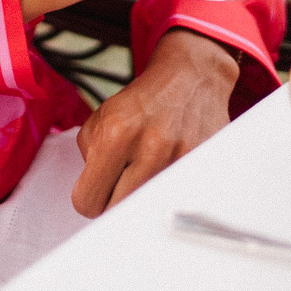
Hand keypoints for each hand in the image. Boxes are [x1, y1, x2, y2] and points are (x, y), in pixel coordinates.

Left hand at [71, 28, 238, 216]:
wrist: (190, 77)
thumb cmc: (143, 100)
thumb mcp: (102, 117)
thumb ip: (88, 156)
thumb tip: (91, 193)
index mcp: (117, 134)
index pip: (88, 201)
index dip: (88, 197)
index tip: (95, 189)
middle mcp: (150, 149)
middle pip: (117, 214)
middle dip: (112, 203)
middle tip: (118, 185)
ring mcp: (179, 161)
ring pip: (146, 213)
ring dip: (140, 201)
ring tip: (143, 177)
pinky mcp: (201, 167)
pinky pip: (174, 201)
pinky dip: (166, 195)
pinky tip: (164, 174)